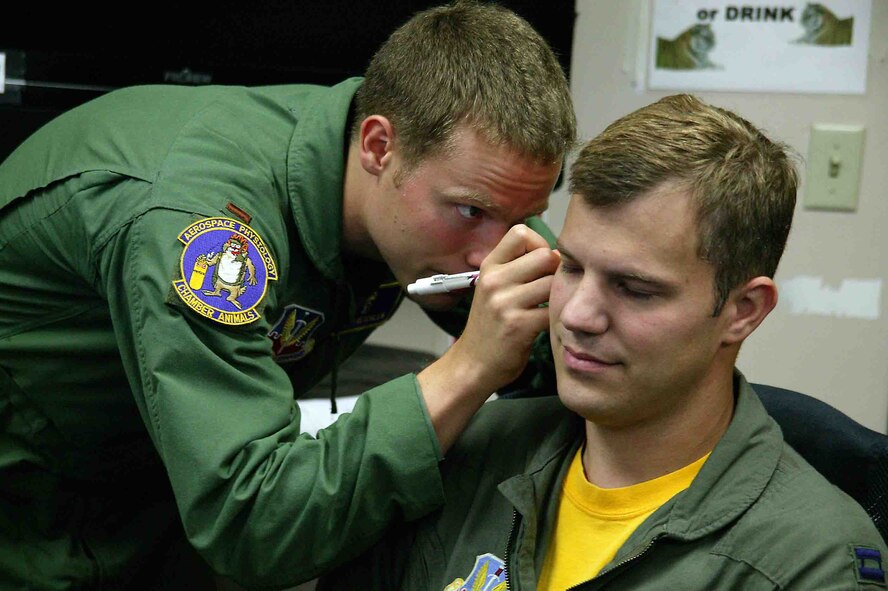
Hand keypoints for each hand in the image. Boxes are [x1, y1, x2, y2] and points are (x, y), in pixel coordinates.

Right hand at [449, 224, 559, 392]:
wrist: (473, 364)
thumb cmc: (491, 325)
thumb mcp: (493, 288)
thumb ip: (516, 267)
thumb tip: (554, 252)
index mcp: (489, 267)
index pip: (521, 233)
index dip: (540, 244)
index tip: (541, 264)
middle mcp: (494, 281)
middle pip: (544, 256)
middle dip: (555, 270)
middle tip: (551, 288)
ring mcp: (505, 303)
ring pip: (552, 283)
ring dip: (559, 296)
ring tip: (551, 307)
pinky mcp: (518, 326)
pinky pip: (552, 311)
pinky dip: (557, 318)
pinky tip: (550, 325)